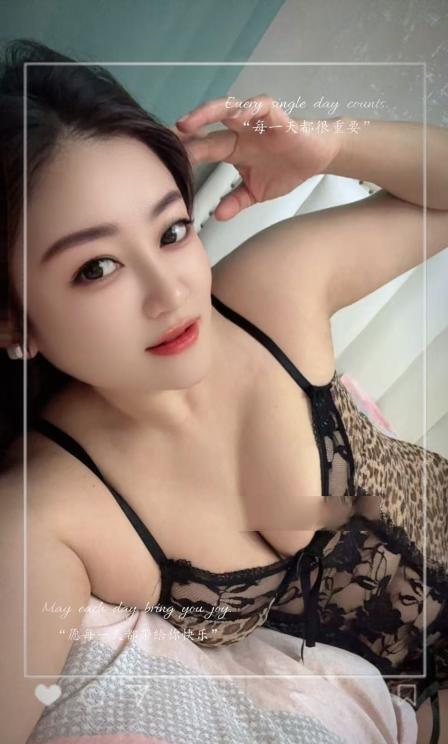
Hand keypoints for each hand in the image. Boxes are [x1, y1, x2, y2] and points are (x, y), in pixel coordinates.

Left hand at [172, 94, 342, 219]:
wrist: (317, 158)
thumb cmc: (286, 169)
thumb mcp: (256, 192)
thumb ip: (236, 201)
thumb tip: (218, 215)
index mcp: (231, 149)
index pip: (201, 148)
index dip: (184, 152)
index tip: (163, 160)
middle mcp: (238, 132)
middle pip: (206, 126)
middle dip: (186, 132)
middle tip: (165, 139)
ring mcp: (255, 121)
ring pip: (227, 109)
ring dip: (206, 113)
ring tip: (188, 122)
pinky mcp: (275, 115)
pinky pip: (260, 106)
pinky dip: (250, 108)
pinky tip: (240, 114)